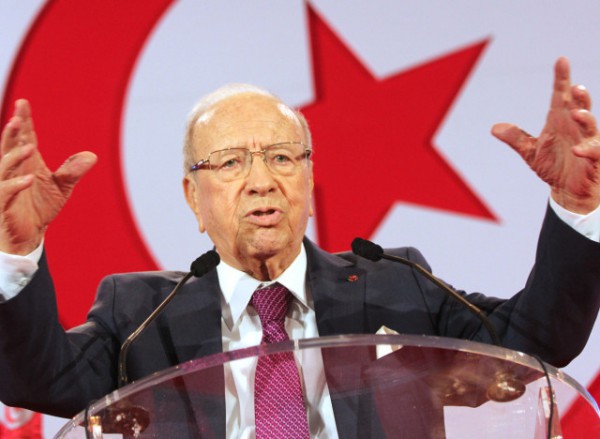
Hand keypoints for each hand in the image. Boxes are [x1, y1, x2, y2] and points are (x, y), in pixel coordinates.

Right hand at [0, 100, 96, 254]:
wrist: (29, 235)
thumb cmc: (40, 207)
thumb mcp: (61, 187)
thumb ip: (73, 171)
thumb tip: (91, 156)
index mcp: (27, 163)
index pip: (24, 138)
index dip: (23, 121)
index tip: (23, 103)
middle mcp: (14, 171)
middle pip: (10, 147)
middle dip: (12, 133)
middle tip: (17, 118)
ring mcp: (5, 187)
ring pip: (5, 167)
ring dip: (15, 156)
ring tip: (29, 147)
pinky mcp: (2, 205)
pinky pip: (6, 192)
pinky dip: (17, 184)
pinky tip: (30, 178)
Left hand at [492, 57, 599, 213]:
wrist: (567, 189)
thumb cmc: (553, 165)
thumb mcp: (530, 151)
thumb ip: (516, 138)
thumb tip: (495, 128)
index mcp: (560, 121)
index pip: (561, 96)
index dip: (562, 78)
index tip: (561, 60)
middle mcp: (575, 127)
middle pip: (580, 106)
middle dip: (580, 97)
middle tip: (575, 87)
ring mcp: (587, 142)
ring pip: (591, 125)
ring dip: (586, 118)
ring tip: (576, 114)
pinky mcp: (594, 159)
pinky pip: (594, 152)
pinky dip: (587, 150)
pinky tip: (578, 150)